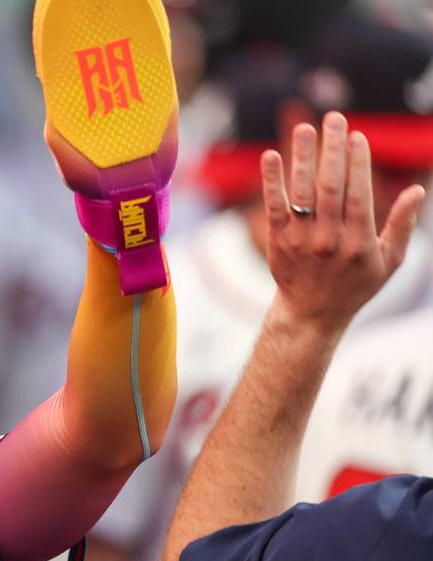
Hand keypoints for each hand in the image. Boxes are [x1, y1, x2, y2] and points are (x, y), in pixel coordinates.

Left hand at [260, 112, 425, 333]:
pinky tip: (270, 156)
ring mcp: (301, 241)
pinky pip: (274, 208)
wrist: (312, 313)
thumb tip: (418, 190)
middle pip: (331, 188)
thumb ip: (401, 225)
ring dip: (302, 158)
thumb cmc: (355, 284)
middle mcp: (330, 240)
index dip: (359, 164)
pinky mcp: (278, 242)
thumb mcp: (388, 261)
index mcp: (360, 243)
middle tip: (334, 118)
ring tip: (304, 128)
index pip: (359, 195)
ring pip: (302, 194)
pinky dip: (271, 182)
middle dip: (333, 151)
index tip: (357, 136)